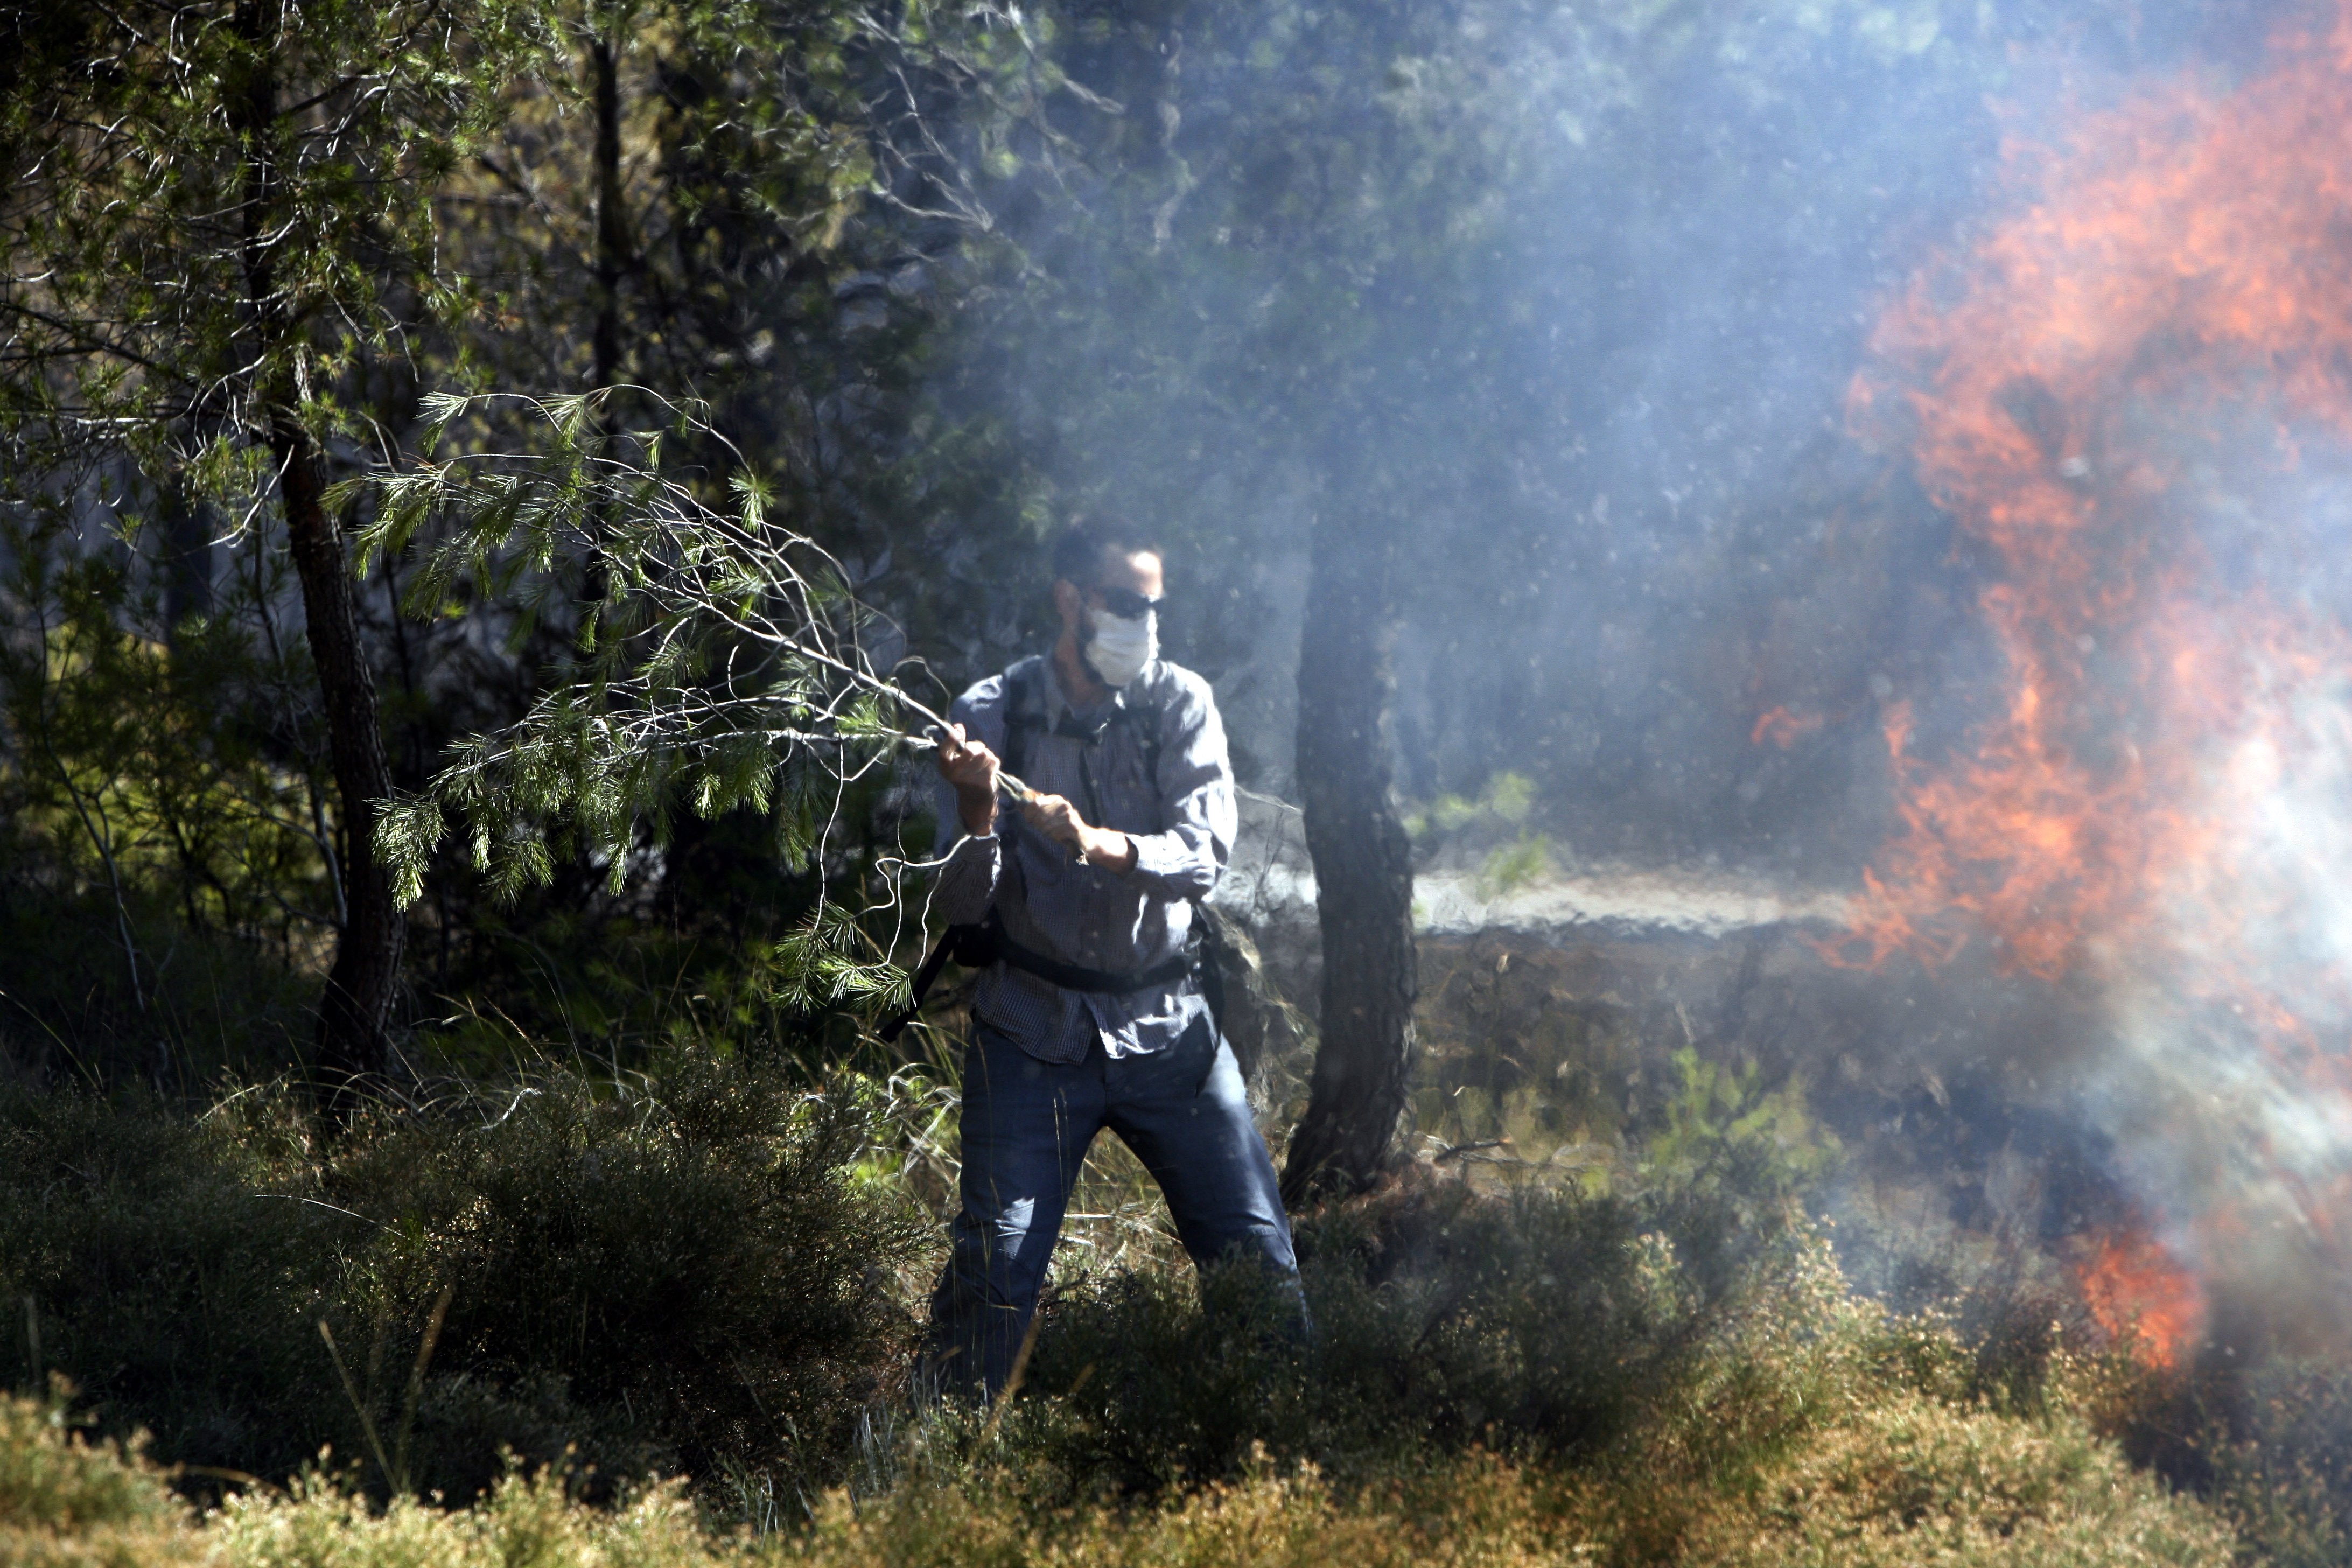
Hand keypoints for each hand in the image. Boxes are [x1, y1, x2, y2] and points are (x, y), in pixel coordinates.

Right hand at [933, 723, 999, 834]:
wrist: (975, 798)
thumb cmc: (964, 774)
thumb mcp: (954, 761)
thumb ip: (954, 743)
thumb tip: (958, 726)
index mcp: (945, 769)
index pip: (944, 751)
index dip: (952, 738)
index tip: (958, 730)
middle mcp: (956, 775)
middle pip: (970, 750)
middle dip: (976, 747)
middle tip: (976, 750)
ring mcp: (972, 779)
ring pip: (984, 754)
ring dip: (985, 754)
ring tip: (982, 763)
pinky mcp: (986, 781)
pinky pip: (993, 760)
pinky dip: (993, 761)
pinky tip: (988, 769)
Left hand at [1020, 793, 1136, 871]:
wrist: (1085, 837)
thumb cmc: (1064, 827)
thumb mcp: (1051, 816)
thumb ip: (1037, 809)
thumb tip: (1021, 802)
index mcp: (1057, 799)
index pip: (1035, 803)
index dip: (1029, 813)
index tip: (1029, 820)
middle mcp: (1063, 804)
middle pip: (1039, 816)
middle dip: (1038, 825)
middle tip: (1043, 830)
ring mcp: (1069, 815)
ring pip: (1046, 825)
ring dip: (1047, 832)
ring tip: (1052, 834)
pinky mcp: (1073, 827)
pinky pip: (1055, 833)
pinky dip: (1054, 837)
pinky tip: (1059, 837)